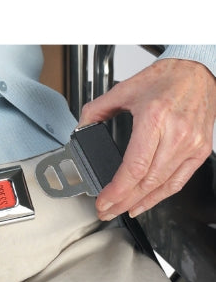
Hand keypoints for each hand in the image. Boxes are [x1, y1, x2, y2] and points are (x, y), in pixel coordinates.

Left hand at [78, 58, 215, 220]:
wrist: (197, 71)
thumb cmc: (166, 78)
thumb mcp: (124, 89)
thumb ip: (97, 110)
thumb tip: (81, 127)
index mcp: (155, 118)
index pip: (134, 167)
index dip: (116, 190)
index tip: (102, 200)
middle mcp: (176, 133)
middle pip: (146, 181)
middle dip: (122, 201)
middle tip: (105, 210)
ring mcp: (191, 144)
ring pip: (161, 185)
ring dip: (138, 203)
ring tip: (120, 210)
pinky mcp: (200, 151)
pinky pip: (178, 182)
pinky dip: (159, 197)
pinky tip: (144, 203)